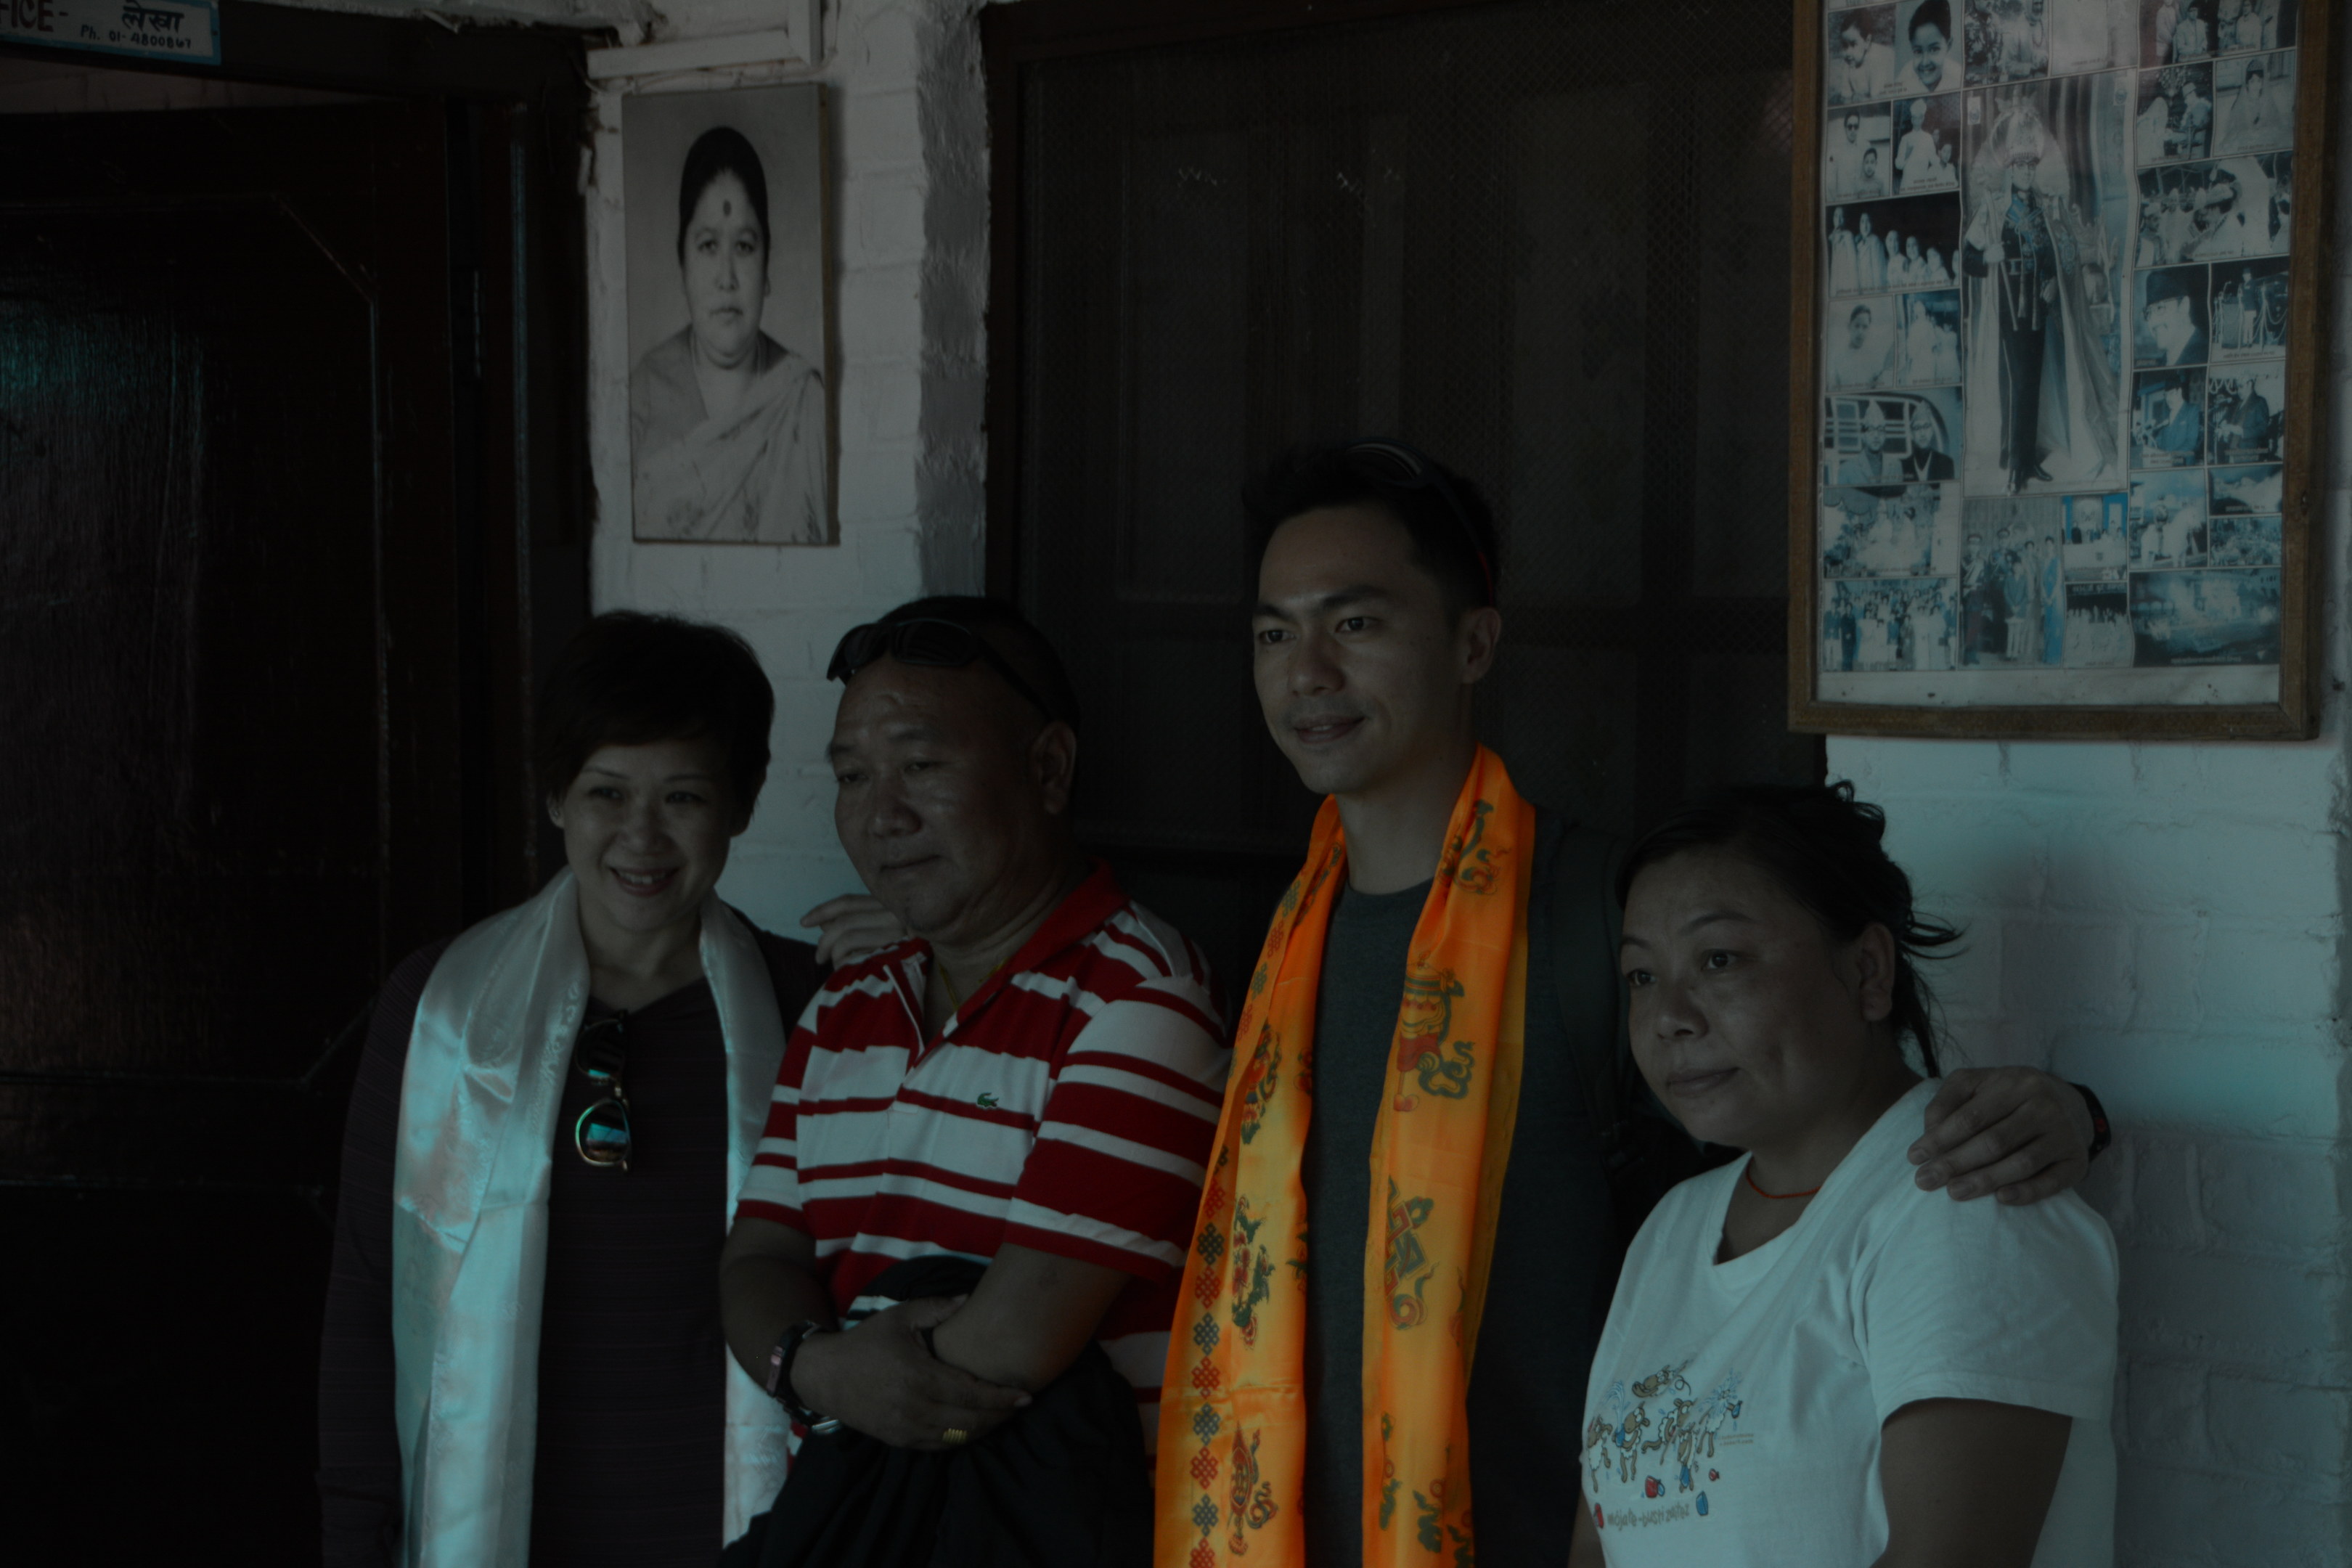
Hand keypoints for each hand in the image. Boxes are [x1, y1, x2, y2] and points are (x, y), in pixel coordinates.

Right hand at [789, 1296, 1030, 1449]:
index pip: (971, 1394)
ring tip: (1003, 1416)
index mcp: (918, 1376)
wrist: (826, 1376)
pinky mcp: (898, 1440)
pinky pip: (938, 1446)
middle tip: (1020, 1405)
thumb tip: (970, 1299)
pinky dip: (961, 1439)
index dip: (1002, 1397)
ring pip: (957, 1438)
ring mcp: (905, 1428)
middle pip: (970, 1421)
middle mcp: (914, 1407)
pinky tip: (974, 1426)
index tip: (1026, 1395)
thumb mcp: (900, 1317)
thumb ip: (937, 1308)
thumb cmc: (866, 1342)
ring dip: (984, 1430)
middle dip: (1000, 1416)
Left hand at [800, 894, 907, 967]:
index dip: (823, 910)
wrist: (948, 967)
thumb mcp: (884, 932)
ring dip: (835, 955)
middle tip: (819, 957)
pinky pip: (859, 955)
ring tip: (836, 967)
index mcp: (891, 904)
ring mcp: (898, 933)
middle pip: (844, 921)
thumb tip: (824, 923)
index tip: (804, 922)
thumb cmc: (912, 953)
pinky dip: (846, 964)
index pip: (849, 901)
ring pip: (848, 937)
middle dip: (824, 941)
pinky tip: (848, 971)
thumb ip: (857, 924)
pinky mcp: (898, 951)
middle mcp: (896, 914)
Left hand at [1909, 1068, 2095, 1204]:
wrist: (2065, 1101)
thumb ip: (1947, 1102)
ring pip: (2021, 1163)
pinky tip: (2001, 1199)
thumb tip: (1929, 1134)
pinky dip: (2027, 1192)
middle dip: (1955, 1163)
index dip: (1940, 1139)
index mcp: (2015, 1083)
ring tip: (1953, 1192)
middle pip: (1993, 1142)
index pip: (1970, 1117)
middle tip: (1925, 1181)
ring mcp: (2064, 1134)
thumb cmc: (2007, 1094)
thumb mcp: (1975, 1083)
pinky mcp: (2077, 1160)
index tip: (1914, 1157)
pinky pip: (2052, 1181)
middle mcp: (2044, 1106)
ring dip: (1984, 1181)